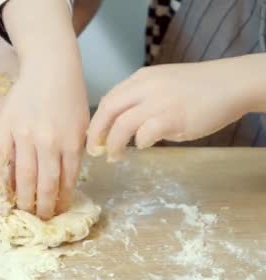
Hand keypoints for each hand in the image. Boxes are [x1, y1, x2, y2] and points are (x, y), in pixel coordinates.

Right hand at [0, 62, 89, 218]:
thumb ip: (76, 151)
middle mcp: (48, 142)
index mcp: (71, 143)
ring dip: (23, 198)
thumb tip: (66, 181)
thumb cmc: (69, 95)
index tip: (56, 212)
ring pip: (23, 176)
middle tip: (39, 218)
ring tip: (22, 211)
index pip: (66, 181)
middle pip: (45, 184)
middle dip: (42, 207)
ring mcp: (25, 135)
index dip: (61, 201)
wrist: (50, 67)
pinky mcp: (6, 127)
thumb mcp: (83, 124)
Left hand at [86, 58, 261, 161]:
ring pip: (122, 124)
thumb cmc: (198, 89)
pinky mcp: (173, 117)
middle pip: (108, 110)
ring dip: (113, 144)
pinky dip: (139, 143)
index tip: (94, 136)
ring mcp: (159, 102)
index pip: (108, 99)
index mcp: (140, 79)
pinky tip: (143, 146)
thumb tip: (123, 126)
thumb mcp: (162, 85)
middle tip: (94, 150)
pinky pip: (145, 133)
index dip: (97, 120)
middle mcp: (145, 87)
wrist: (231, 83)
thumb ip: (142, 100)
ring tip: (113, 156)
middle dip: (95, 133)